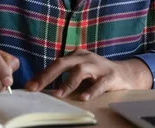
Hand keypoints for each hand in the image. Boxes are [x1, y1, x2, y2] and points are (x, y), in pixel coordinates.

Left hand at [25, 48, 151, 100]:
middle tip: (35, 88)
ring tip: (58, 94)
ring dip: (68, 83)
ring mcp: (98, 66)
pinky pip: (100, 84)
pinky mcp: (110, 76)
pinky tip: (84, 98)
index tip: (28, 86)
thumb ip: (64, 77)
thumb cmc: (98, 74)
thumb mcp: (80, 72)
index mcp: (76, 56)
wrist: (126, 73)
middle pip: (63, 63)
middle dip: (47, 76)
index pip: (54, 64)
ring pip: (80, 71)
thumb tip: (42, 87)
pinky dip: (91, 90)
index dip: (41, 75)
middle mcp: (85, 58)